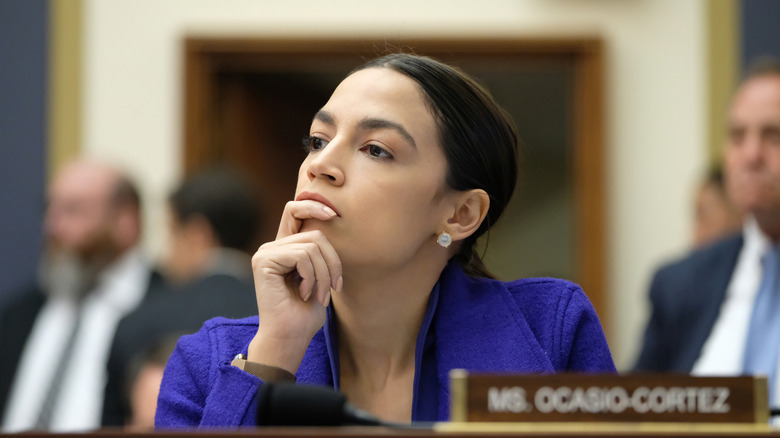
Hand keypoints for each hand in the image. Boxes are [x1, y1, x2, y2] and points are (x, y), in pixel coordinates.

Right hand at [247, 200, 341, 373]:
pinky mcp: (263, 261)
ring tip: (318, 295)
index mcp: (284, 248)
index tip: (334, 215)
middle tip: (333, 288)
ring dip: (324, 274)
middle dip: (332, 262)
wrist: (290, 337)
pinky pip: (302, 256)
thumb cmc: (306, 313)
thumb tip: (329, 223)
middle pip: (315, 233)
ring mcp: (266, 252)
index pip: (295, 210)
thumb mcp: (320, 277)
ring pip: (312, 246)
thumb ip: (320, 253)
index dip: (314, 206)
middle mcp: (272, 247)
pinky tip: (304, 293)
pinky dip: (312, 276)